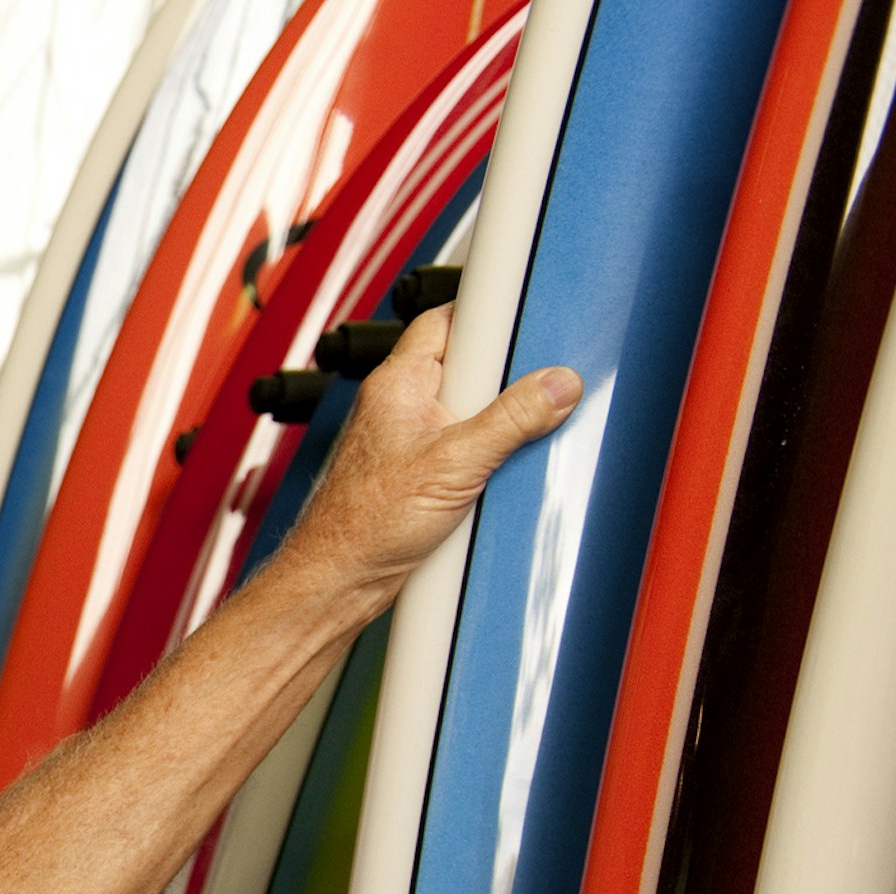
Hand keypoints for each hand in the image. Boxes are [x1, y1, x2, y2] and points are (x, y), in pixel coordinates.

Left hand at [276, 305, 583, 615]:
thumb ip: (510, 420)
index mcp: (398, 383)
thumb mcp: (454, 464)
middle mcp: (400, 405)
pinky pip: (466, 449)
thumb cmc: (363, 525)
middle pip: (469, 367)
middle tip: (535, 392)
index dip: (487, 312)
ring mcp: (409, 440)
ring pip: (470, 412)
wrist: (338, 581)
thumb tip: (556, 386)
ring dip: (498, 425)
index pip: (446, 319)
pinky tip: (497, 476)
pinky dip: (486, 458)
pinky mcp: (419, 474)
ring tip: (516, 442)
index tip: (526, 310)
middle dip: (505, 379)